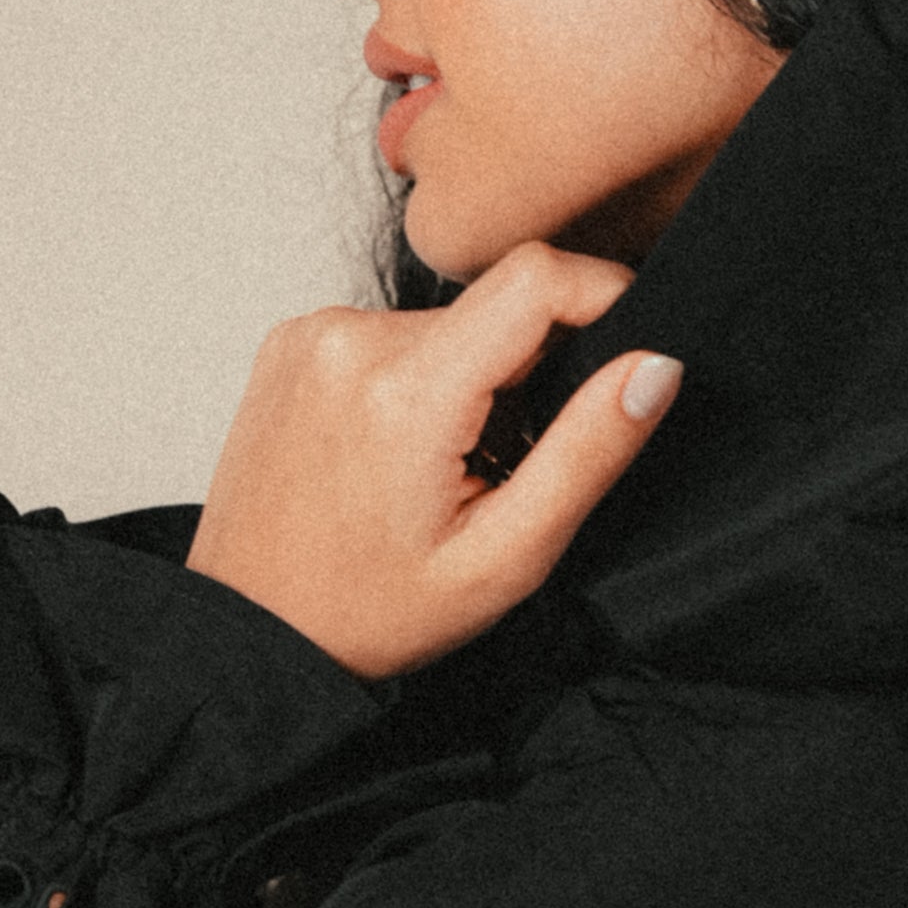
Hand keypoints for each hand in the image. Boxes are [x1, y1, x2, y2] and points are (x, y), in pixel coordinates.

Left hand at [185, 242, 682, 679]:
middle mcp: (351, 339)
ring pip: (444, 321)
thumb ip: (587, 453)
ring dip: (468, 377)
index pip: (537, 275)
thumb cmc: (369, 611)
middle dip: (524, 372)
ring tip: (441, 466)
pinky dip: (416, 377)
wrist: (253, 633)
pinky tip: (395, 448)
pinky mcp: (292, 340)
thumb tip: (654, 367)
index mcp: (408, 390)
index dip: (602, 295)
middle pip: (493, 306)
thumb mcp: (505, 556)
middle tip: (501, 462)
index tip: (620, 350)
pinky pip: (391, 332)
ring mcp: (312, 333)